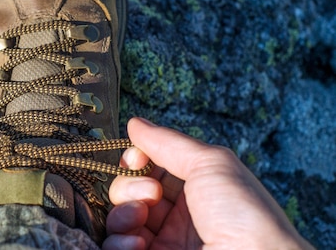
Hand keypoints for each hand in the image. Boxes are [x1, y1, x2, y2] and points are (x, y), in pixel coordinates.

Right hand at [103, 118, 312, 249]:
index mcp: (193, 188)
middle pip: (127, 192)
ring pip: (118, 220)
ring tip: (142, 215)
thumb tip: (136, 123)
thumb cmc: (246, 216)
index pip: (148, 168)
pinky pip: (116, 248)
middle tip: (152, 192)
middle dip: (129, 185)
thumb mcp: (211, 164)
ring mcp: (164, 243)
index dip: (136, 161)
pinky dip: (118, 241)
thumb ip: (168, 142)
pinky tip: (139, 241)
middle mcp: (176, 216)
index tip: (138, 159)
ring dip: (122, 212)